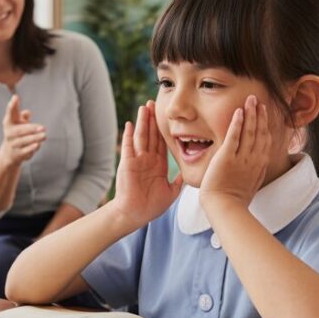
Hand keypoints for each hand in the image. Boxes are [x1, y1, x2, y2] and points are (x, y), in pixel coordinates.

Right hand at [0, 95, 45, 167]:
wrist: (9, 154)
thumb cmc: (16, 133)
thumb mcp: (18, 123)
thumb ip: (22, 116)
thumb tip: (27, 112)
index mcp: (9, 123)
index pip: (10, 113)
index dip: (12, 105)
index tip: (15, 97)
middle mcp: (9, 133)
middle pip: (20, 130)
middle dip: (31, 129)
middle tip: (42, 127)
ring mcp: (13, 144)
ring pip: (24, 141)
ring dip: (34, 138)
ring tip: (44, 136)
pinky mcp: (18, 154)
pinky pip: (26, 151)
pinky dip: (32, 148)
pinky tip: (38, 145)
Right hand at [110, 101, 182, 226]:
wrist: (135, 215)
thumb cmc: (151, 206)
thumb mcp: (171, 192)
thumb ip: (179, 181)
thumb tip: (190, 174)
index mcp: (158, 164)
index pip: (162, 141)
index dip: (165, 128)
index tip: (168, 116)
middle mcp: (147, 159)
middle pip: (152, 134)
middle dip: (153, 119)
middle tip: (154, 102)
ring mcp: (137, 160)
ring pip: (141, 136)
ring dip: (143, 122)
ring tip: (145, 107)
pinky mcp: (128, 164)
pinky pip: (129, 147)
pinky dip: (129, 136)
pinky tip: (131, 124)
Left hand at [200, 95, 272, 207]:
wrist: (225, 208)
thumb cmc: (236, 200)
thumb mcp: (252, 183)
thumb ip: (256, 170)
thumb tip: (260, 163)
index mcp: (260, 164)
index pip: (265, 139)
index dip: (265, 124)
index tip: (263, 112)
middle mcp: (253, 159)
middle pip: (259, 132)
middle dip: (259, 115)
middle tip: (258, 100)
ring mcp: (241, 158)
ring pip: (249, 131)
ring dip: (250, 114)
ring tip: (250, 100)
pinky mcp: (227, 158)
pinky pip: (233, 137)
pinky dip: (237, 123)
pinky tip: (238, 112)